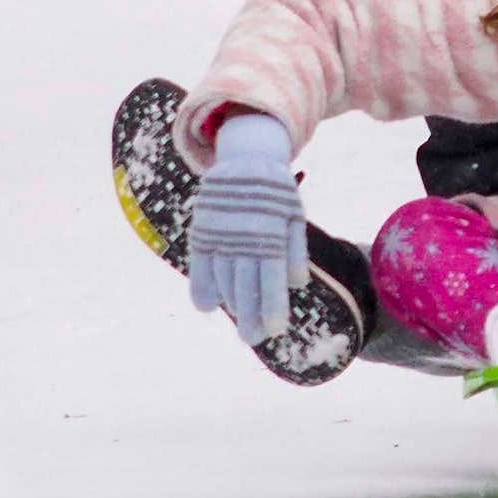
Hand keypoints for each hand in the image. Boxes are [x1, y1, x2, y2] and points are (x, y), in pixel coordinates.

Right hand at [186, 111, 305, 345]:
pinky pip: (199, 265)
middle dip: (252, 314)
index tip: (277, 329)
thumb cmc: (276, 192)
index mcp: (271, 233)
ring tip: (242, 329)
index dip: (274, 304)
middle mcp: (244, 238)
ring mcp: (221, 236)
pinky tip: (206, 308)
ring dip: (231, 304)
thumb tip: (298, 285)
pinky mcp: (203, 232)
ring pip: (223, 278)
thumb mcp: (294, 214)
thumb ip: (296, 249)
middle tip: (256, 340)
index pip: (273, 277)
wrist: (245, 157)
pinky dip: (201, 286)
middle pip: (246, 284)